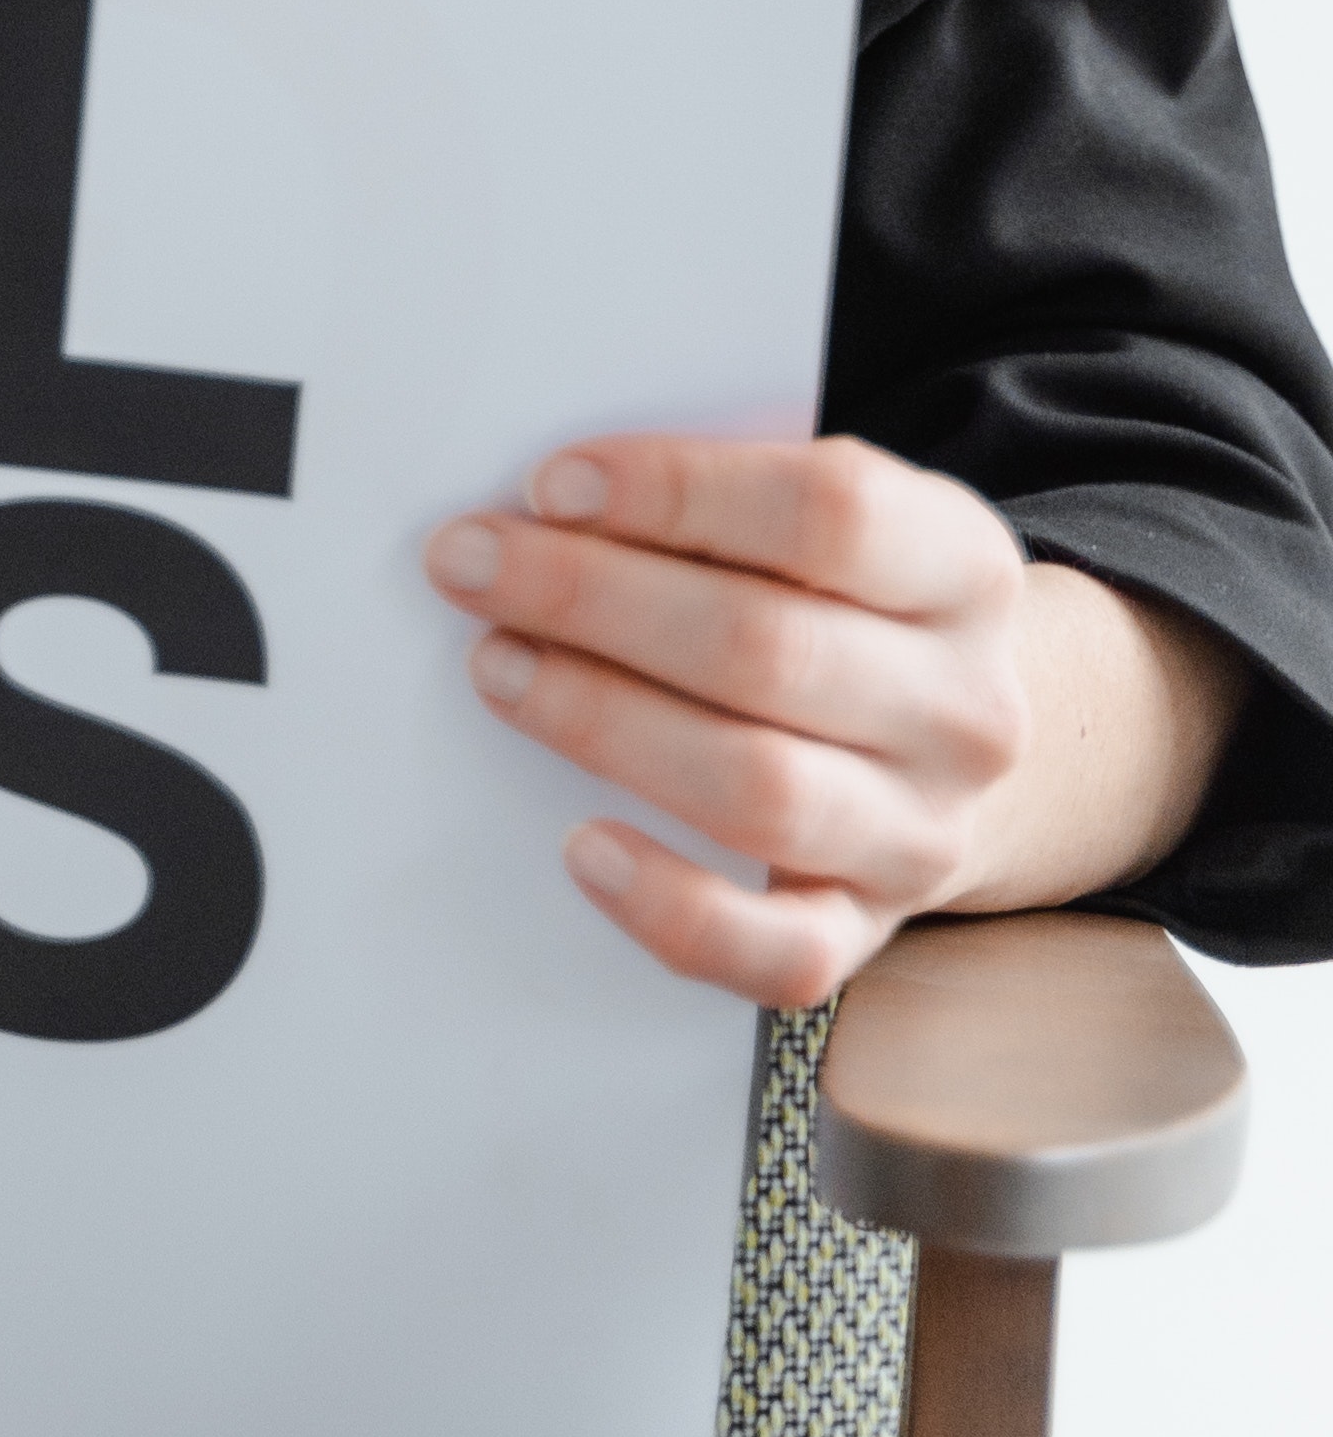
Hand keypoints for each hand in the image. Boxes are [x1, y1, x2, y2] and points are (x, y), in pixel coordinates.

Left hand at [420, 431, 1228, 1010]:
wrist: (943, 738)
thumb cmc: (842, 601)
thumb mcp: (826, 521)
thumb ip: (719, 501)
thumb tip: (548, 506)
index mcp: (964, 565)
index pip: (831, 512)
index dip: (678, 492)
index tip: (550, 484)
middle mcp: (964, 708)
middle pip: (765, 648)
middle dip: (590, 598)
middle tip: (471, 564)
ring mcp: (924, 832)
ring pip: (757, 789)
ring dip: (601, 722)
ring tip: (499, 667)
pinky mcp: (869, 929)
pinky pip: (778, 953)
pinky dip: (671, 907)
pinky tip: (582, 847)